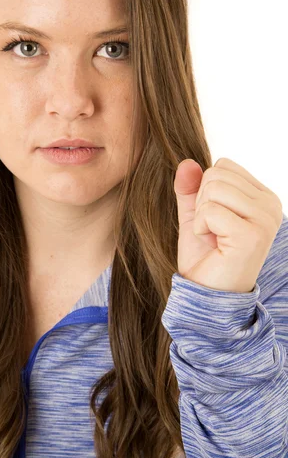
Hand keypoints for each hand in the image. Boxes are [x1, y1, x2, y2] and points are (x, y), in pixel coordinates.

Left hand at [173, 157, 282, 292]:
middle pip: (217, 173)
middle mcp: (271, 206)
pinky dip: (200, 228)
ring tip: (214, 238)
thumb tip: (186, 162)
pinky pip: (210, 210)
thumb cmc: (206, 256)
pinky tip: (213, 245)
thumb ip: (191, 188)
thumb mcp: (195, 215)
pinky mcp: (252, 235)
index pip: (223, 165)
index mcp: (263, 197)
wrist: (208, 295)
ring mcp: (265, 220)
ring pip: (213, 188)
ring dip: (202, 216)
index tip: (215, 220)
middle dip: (202, 202)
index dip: (206, 191)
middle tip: (212, 231)